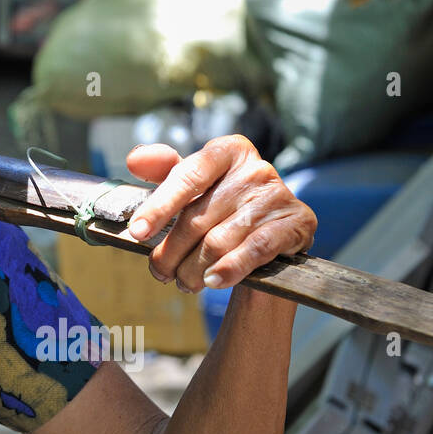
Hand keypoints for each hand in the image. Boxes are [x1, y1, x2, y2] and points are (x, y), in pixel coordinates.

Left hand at [124, 135, 316, 293]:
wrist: (269, 234)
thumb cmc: (221, 206)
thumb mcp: (193, 185)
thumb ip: (163, 170)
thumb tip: (135, 158)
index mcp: (228, 151)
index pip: (188, 176)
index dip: (159, 206)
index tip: (137, 232)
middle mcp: (256, 169)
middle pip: (199, 217)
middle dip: (171, 250)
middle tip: (158, 271)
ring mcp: (278, 196)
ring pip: (220, 240)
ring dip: (194, 269)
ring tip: (183, 282)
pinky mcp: (297, 223)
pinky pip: (254, 250)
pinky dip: (229, 269)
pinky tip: (213, 281)